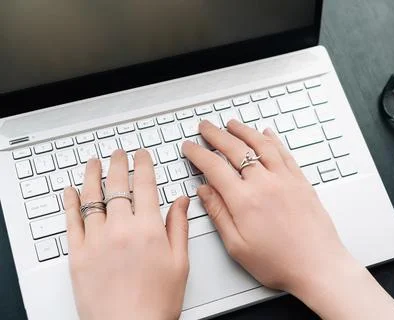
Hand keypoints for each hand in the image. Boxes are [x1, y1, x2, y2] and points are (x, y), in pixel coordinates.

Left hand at [64, 150, 189, 319]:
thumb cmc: (157, 302)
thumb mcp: (180, 262)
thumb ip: (179, 227)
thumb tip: (182, 201)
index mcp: (149, 229)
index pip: (145, 185)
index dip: (143, 165)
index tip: (141, 155)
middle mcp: (121, 229)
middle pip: (118, 185)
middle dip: (118, 163)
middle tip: (118, 153)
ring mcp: (97, 240)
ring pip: (92, 197)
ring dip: (92, 175)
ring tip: (93, 162)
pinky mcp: (78, 254)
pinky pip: (72, 221)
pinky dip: (71, 203)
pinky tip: (71, 191)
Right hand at [183, 120, 347, 292]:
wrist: (318, 266)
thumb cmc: (279, 262)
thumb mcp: (237, 246)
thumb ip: (218, 214)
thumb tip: (204, 191)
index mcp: (244, 200)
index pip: (214, 167)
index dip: (198, 153)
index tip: (189, 146)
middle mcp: (264, 183)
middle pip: (235, 149)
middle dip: (216, 135)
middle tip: (205, 127)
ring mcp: (285, 179)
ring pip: (260, 144)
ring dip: (243, 130)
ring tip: (231, 123)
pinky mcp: (301, 181)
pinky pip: (284, 153)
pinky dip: (272, 140)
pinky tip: (266, 134)